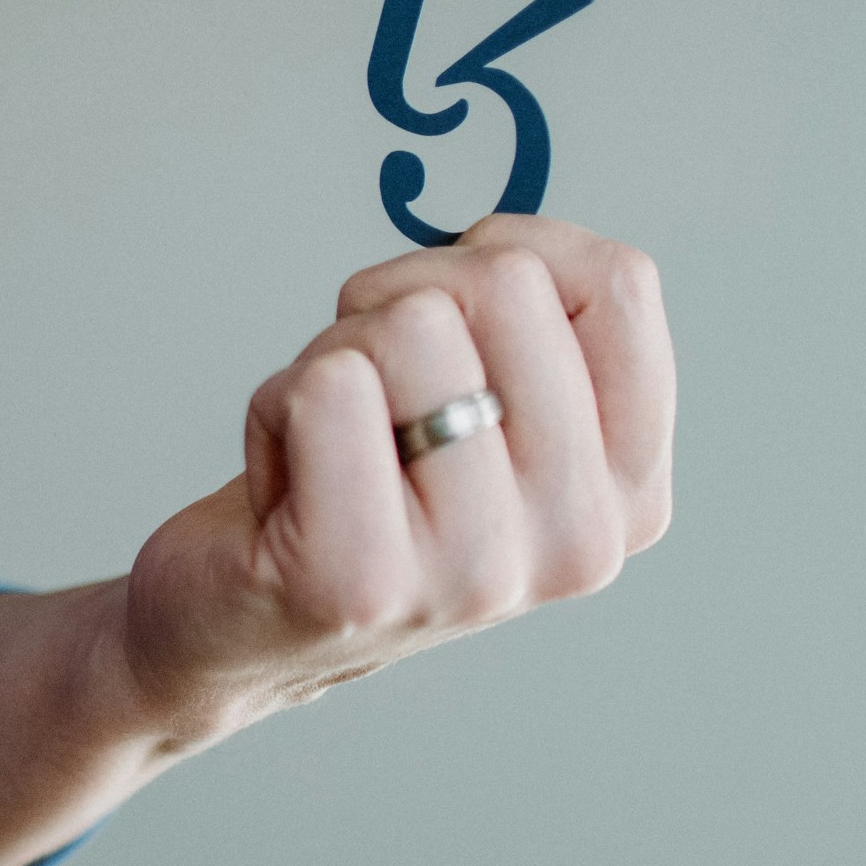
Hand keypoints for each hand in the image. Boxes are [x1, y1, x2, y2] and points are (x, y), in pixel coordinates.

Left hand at [118, 213, 675, 741]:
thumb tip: (506, 239)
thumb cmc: (361, 483)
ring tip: (328, 443)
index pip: (619, 284)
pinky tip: (283, 480)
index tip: (450, 308)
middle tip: (368, 392)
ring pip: (408, 326)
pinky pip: (326, 388)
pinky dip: (277, 401)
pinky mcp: (359, 578)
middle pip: (503, 285)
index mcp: (628, 488)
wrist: (237, 625)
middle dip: (401, 300)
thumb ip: (528, 317)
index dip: (507, 251)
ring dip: (333, 355)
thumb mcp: (485, 400)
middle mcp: (578, 539)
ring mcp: (475, 569)